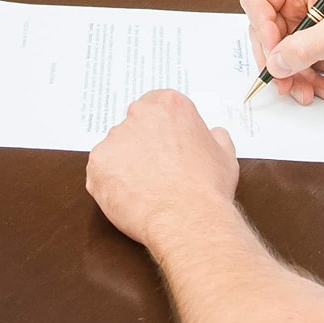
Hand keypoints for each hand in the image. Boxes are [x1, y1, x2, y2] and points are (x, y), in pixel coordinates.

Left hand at [86, 90, 239, 249]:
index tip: (167, 149)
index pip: (156, 108)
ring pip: (116, 152)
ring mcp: (115, 138)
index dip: (161, 132)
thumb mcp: (225, 155)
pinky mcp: (98, 163)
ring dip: (127, 167)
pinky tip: (133, 198)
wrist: (188, 218)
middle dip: (143, 148)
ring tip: (147, 190)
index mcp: (168, 104)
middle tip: (158, 173)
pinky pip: (101, 172)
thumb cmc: (207, 187)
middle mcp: (138, 114)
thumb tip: (214, 134)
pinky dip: (112, 185)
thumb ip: (215, 137)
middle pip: (134, 128)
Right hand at [242, 0, 323, 105]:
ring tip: (305, 91)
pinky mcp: (309, 49)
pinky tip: (319, 89)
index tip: (273, 49)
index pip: (257, 0)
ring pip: (276, 56)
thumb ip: (302, 48)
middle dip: (274, 61)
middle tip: (283, 80)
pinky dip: (301, 82)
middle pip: (262, 33)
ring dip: (288, 77)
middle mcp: (295, 6)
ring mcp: (301, 29)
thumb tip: (274, 63)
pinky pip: (291, 68)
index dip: (260, 26)